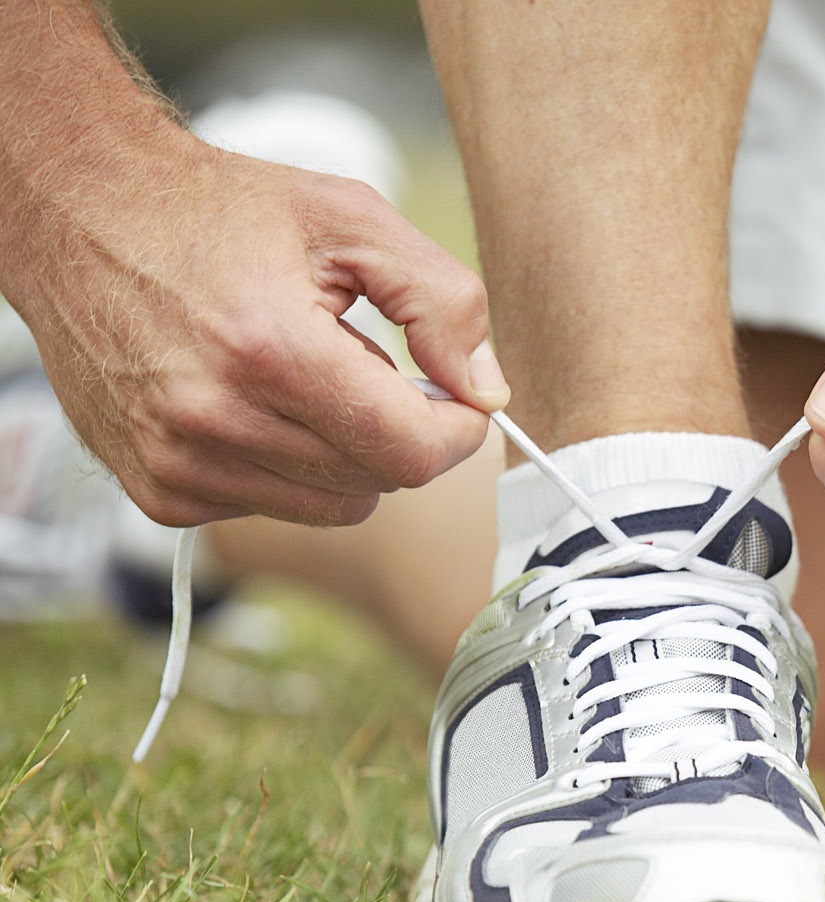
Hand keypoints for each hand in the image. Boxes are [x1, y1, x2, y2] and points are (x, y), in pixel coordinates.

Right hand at [9, 129, 507, 526]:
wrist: (80, 216)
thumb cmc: (220, 211)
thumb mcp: (351, 219)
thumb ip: (441, 301)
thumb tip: (485, 390)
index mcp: (270, 350)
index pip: (409, 453)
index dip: (457, 432)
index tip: (458, 398)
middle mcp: (216, 420)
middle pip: (378, 483)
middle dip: (397, 430)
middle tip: (364, 363)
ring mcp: (180, 464)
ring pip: (333, 506)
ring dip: (344, 451)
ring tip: (300, 376)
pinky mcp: (159, 490)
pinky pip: (275, 508)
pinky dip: (287, 466)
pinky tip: (253, 402)